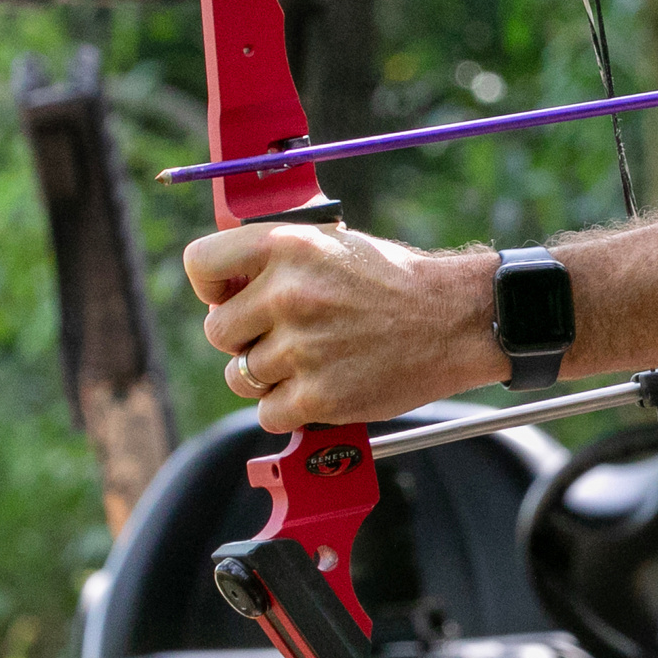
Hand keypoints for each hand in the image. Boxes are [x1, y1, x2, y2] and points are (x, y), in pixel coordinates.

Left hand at [187, 221, 499, 430]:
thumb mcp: (333, 244)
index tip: (230, 298)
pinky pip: (268, 414)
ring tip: (311, 361)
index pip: (201, 264)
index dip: (211, 287)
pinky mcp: (320, 395)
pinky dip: (288, 409)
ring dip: (268, 377)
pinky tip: (320, 387)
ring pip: (241, 377)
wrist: (457, 318)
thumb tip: (222, 289)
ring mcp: (303, 347)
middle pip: (218, 332)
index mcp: (287, 246)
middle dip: (245, 339)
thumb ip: (277, 261)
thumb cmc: (394, 282)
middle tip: (285, 336)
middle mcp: (289, 294)